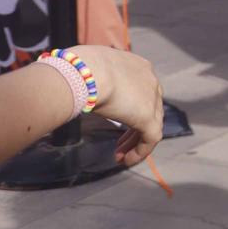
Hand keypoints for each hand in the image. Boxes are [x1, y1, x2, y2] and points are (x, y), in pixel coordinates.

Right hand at [68, 46, 164, 165]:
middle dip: (133, 128)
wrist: (86, 72)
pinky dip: (140, 151)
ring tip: (120, 156)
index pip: (140, 91)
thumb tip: (75, 84)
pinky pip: (150, 139)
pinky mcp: (148, 117)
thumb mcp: (89, 71)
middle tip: (118, 145)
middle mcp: (149, 81)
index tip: (115, 122)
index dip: (129, 109)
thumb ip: (91, 80)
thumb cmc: (78, 70)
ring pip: (151, 125)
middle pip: (148, 108)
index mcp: (137, 67)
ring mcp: (152, 99)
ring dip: (135, 142)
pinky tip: (127, 161)